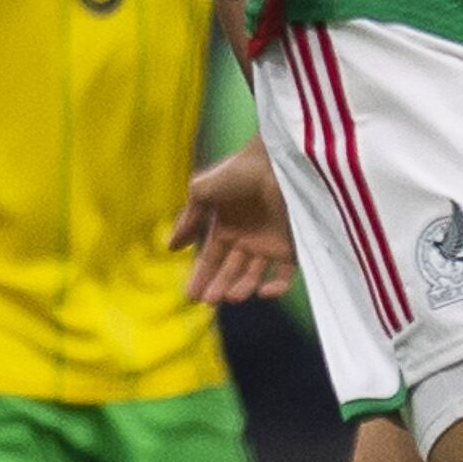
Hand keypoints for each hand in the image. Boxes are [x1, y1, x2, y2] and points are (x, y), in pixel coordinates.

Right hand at [173, 142, 295, 303]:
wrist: (277, 161)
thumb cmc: (239, 172)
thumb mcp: (202, 191)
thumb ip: (188, 219)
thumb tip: (171, 247)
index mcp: (226, 226)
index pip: (211, 258)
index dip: (200, 276)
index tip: (190, 295)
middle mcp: (247, 239)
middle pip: (230, 271)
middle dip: (219, 286)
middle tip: (209, 300)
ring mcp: (269, 244)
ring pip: (254, 276)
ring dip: (242, 288)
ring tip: (231, 296)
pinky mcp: (291, 246)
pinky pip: (285, 274)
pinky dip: (276, 287)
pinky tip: (263, 291)